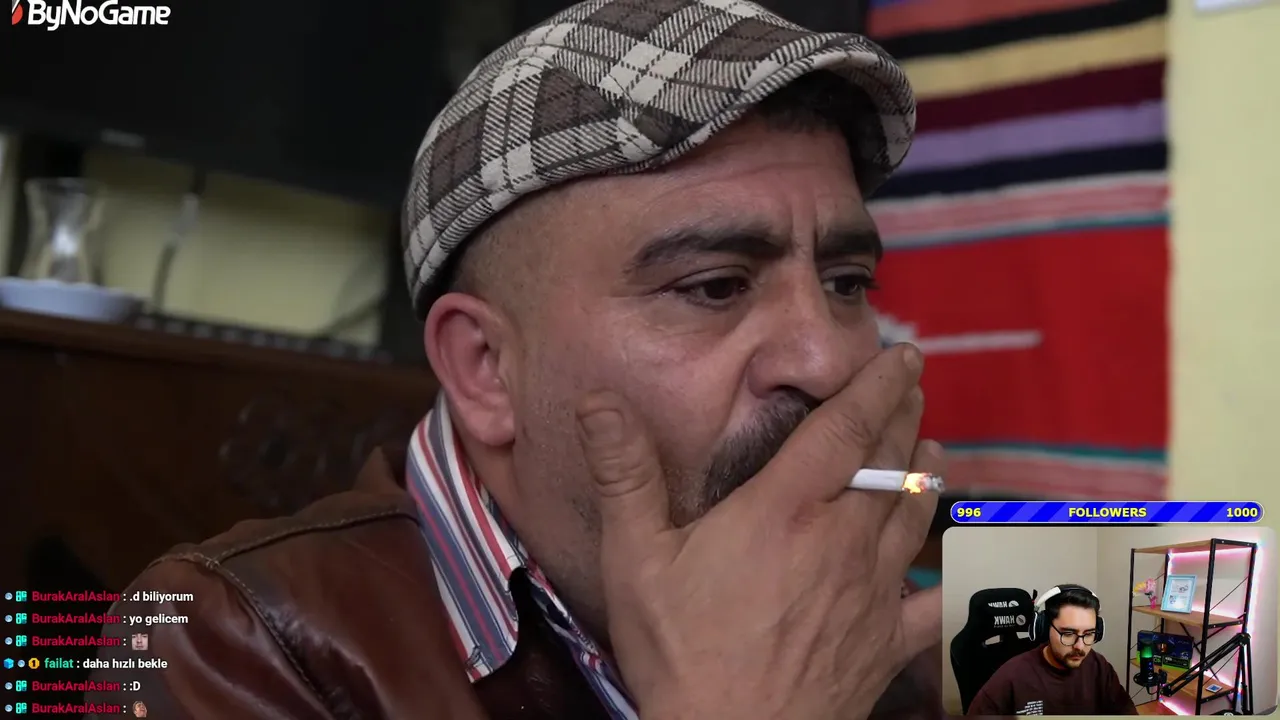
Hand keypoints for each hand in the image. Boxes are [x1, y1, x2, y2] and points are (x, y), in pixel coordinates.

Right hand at [575, 344, 943, 719]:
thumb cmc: (680, 653)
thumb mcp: (635, 559)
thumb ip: (625, 474)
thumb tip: (600, 401)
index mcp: (784, 510)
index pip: (844, 429)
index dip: (875, 386)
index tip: (899, 356)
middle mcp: (840, 541)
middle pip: (888, 465)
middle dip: (905, 416)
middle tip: (915, 384)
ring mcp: (870, 594)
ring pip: (913, 520)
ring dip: (925, 479)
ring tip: (933, 451)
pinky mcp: (883, 644)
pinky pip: (930, 603)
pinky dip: (946, 575)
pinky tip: (954, 564)